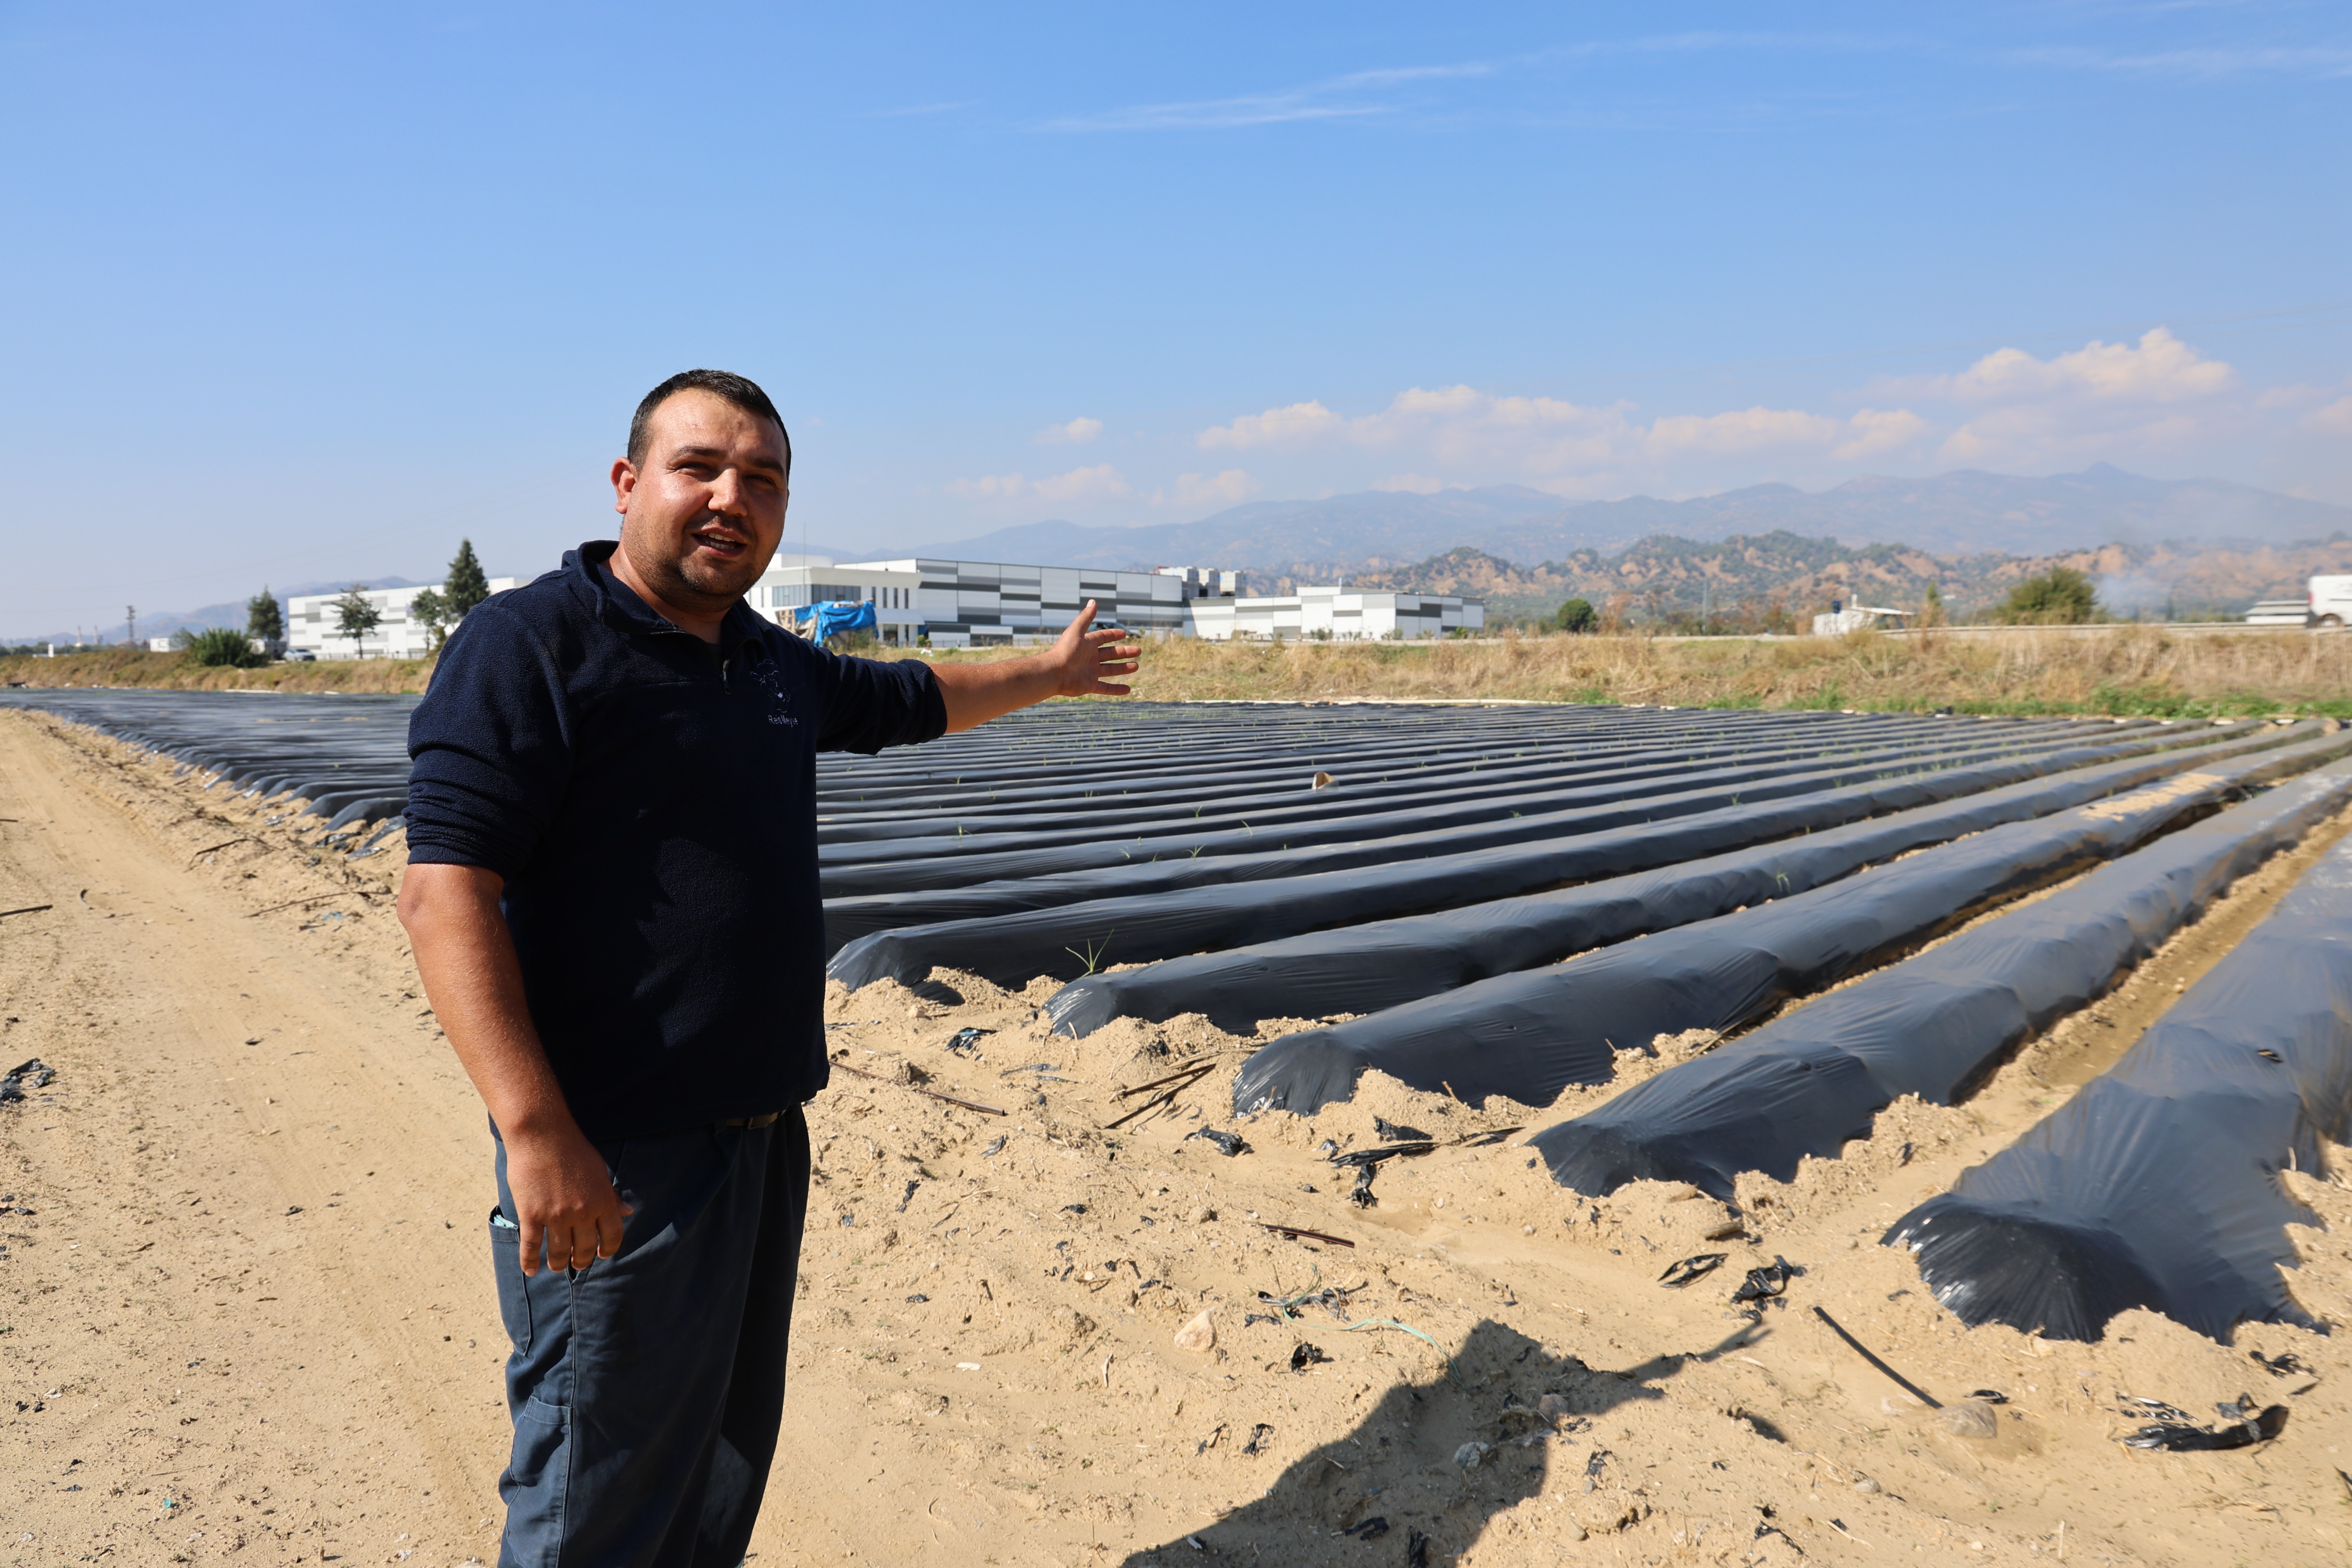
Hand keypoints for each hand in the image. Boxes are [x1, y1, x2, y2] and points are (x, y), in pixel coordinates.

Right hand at [503, 1119, 633, 1275]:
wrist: (542, 1136)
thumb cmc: (573, 1150)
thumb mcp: (599, 1170)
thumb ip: (611, 1194)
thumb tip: (628, 1211)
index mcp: (603, 1201)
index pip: (612, 1235)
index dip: (608, 1249)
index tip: (602, 1255)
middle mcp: (582, 1213)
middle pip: (585, 1247)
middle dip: (581, 1260)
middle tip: (577, 1264)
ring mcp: (555, 1216)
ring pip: (558, 1252)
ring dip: (558, 1263)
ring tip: (557, 1267)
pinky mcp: (531, 1215)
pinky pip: (531, 1246)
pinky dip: (529, 1261)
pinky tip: (530, 1270)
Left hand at [1047, 601, 1140, 696]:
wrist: (1053, 672)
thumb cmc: (1064, 651)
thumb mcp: (1076, 631)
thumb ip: (1085, 618)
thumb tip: (1093, 601)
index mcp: (1087, 644)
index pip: (1102, 638)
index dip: (1113, 635)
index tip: (1125, 634)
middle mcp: (1090, 658)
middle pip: (1110, 654)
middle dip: (1124, 652)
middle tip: (1138, 650)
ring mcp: (1090, 672)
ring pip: (1111, 670)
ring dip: (1124, 668)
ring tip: (1136, 666)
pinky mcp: (1090, 685)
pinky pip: (1106, 688)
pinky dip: (1117, 689)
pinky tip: (1128, 689)